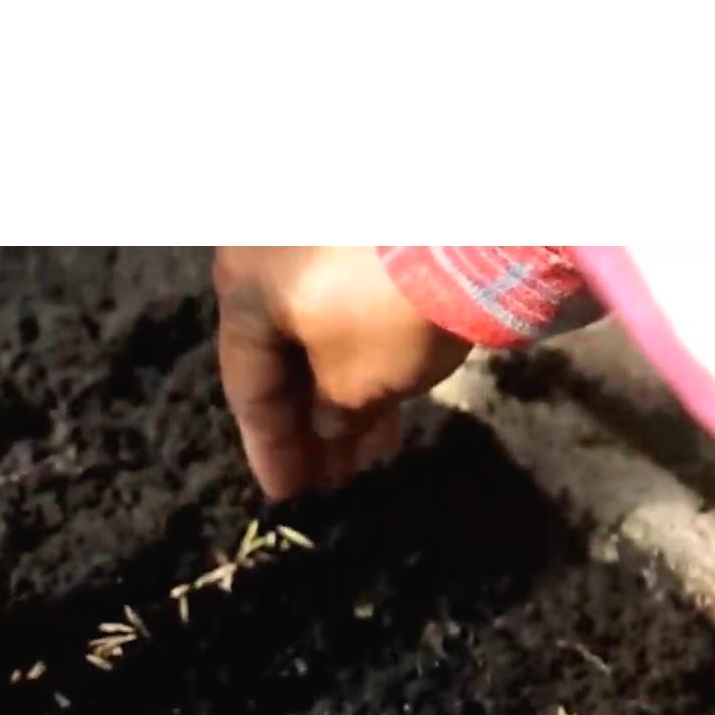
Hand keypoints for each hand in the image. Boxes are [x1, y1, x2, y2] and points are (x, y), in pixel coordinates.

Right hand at [214, 246, 469, 499]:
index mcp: (243, 284)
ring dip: (343, 392)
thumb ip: (331, 418)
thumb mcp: (353, 383)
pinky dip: (366, 352)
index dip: (269, 448)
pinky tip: (388, 395)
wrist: (471, 220)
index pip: (247, 385)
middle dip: (311, 424)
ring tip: (369, 447)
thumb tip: (329, 427)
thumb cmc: (385, 309)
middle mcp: (269, 249)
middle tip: (330, 477)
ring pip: (322, 330)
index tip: (286, 495)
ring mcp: (322, 233)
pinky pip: (354, 303)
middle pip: (284, 355)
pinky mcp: (373, 230)